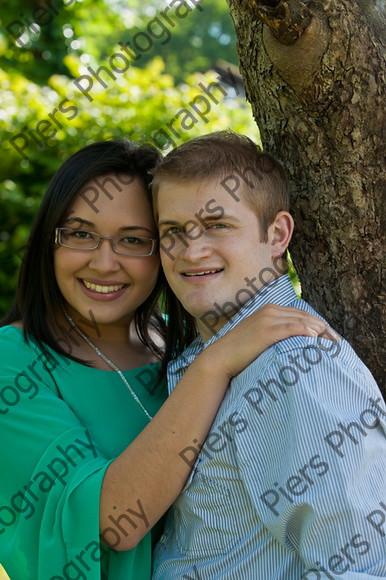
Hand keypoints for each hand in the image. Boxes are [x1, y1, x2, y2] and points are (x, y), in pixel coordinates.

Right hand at [203, 304, 339, 378]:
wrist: (220, 358)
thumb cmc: (239, 353)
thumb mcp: (258, 338)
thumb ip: (274, 334)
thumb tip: (293, 343)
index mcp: (269, 310)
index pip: (301, 314)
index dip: (319, 324)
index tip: (331, 336)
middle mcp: (270, 311)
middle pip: (305, 316)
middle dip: (323, 328)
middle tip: (337, 341)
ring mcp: (268, 319)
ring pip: (301, 321)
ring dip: (320, 330)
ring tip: (332, 342)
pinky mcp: (266, 331)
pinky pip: (291, 328)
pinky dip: (305, 331)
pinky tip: (316, 336)